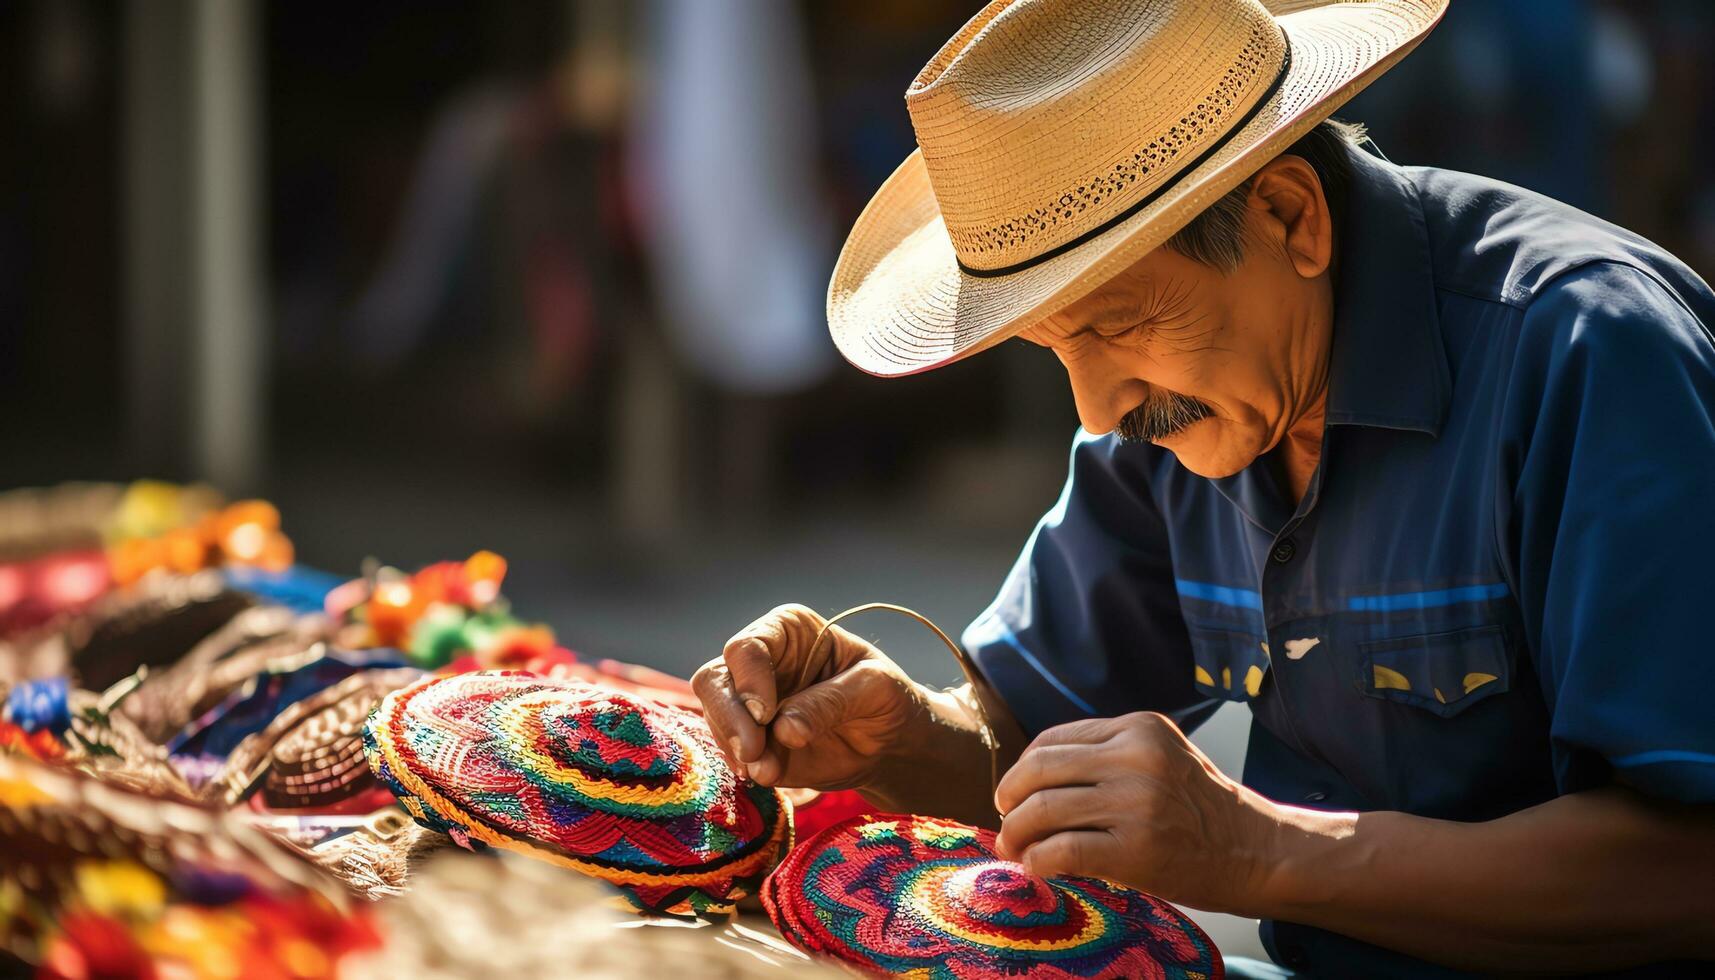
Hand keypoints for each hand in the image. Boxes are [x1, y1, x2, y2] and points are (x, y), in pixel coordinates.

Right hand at [692, 604, 930, 791]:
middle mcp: (761, 661)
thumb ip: (831, 702)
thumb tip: (783, 730)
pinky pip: (727, 749)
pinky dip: (742, 765)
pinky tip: (765, 775)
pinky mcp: (750, 737)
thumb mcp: (874, 688)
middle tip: (753, 752)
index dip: (749, 681)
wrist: (889, 742)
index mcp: (789, 630)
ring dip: (737, 748)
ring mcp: (750, 701)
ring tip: (769, 771)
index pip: (748, 647)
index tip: (766, 715)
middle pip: (715, 680)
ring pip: (715, 717)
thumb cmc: (886, 698)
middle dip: (729, 718)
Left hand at [993, 711, 1280, 913]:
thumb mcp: (1160, 758)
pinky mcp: (1136, 848)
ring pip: (1044, 809)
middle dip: (1009, 798)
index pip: (1054, 739)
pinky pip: (1062, 850)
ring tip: (1013, 848)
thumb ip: (1107, 756)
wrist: (1256, 850)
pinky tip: (1037, 867)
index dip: (1023, 768)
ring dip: (1016, 832)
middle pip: (1041, 769)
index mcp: (1139, 728)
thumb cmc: (1200, 809)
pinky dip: (1038, 860)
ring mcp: (1137, 802)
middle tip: (1004, 821)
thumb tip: (1030, 780)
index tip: (1013, 793)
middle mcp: (1137, 757)